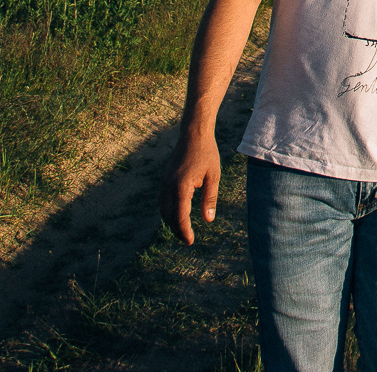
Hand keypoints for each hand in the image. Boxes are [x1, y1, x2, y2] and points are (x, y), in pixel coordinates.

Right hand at [160, 130, 221, 244]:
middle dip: (177, 230)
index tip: (190, 241)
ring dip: (171, 221)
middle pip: (168, 216)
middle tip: (187, 239)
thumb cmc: (206, 154)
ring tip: (182, 230)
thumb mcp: (213, 176)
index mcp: (181, 186)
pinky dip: (168, 211)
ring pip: (163, 209)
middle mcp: (169, 185)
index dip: (184, 231)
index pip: (180, 216)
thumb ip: (209, 199)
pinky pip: (163, 200)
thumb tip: (208, 220)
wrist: (193, 134)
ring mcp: (164, 182)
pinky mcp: (164, 179)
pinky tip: (177, 214)